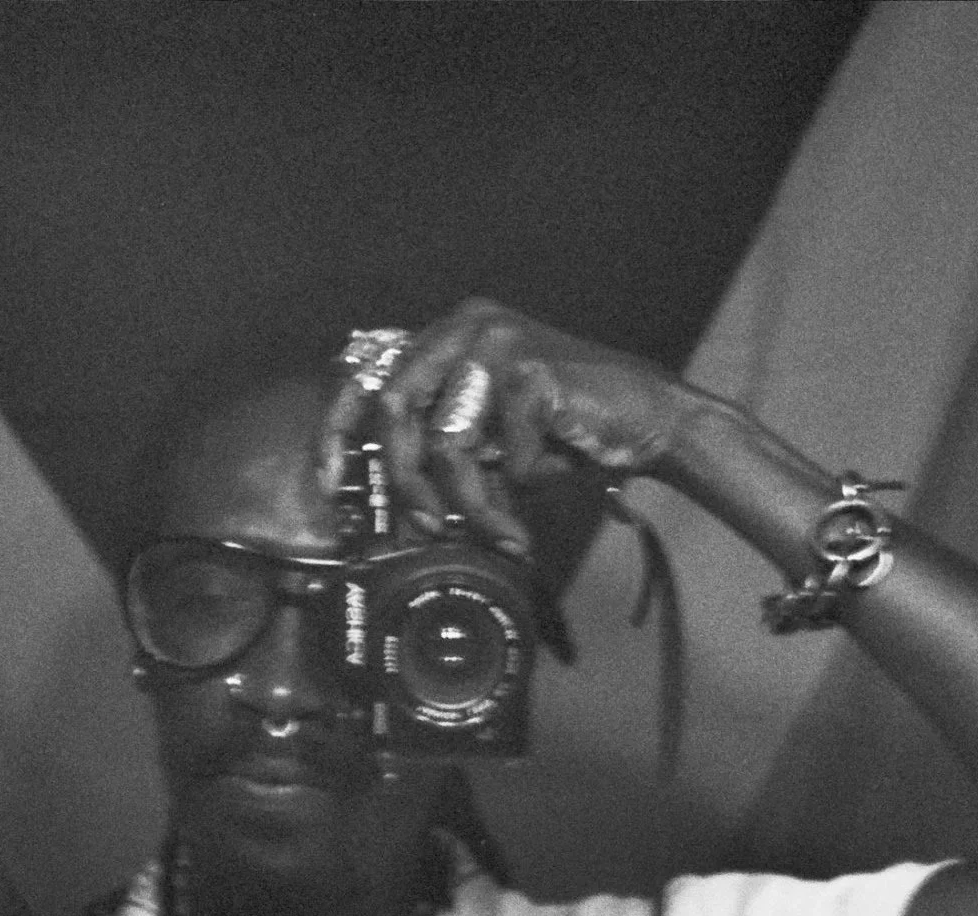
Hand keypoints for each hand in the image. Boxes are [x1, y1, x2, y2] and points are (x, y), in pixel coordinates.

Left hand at [320, 298, 684, 557]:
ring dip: (473, 502)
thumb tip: (388, 496)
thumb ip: (440, 444)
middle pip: (394, 406)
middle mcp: (465, 324)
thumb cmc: (564, 436)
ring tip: (501, 529)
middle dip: (405, 480)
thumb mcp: (488, 438)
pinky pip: (500, 452)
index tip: (330, 480)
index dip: (339, 426)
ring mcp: (496, 340)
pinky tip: (550, 471)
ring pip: (447, 442)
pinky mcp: (529, 369)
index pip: (369, 370)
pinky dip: (523, 480)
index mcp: (447, 334)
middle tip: (427, 527)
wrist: (647, 421)